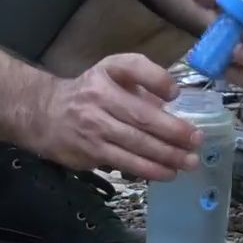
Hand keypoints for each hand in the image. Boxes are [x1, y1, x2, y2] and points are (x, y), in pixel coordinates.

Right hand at [30, 54, 202, 180]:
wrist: (45, 114)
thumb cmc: (90, 93)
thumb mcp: (111, 73)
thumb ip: (141, 81)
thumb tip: (172, 101)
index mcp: (107, 73)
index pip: (133, 68)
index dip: (157, 80)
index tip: (176, 94)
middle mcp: (98, 98)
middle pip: (141, 117)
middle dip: (173, 131)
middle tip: (197, 140)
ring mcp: (93, 127)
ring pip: (136, 144)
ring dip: (167, 156)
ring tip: (189, 162)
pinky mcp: (91, 152)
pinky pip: (125, 162)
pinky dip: (149, 170)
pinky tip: (167, 173)